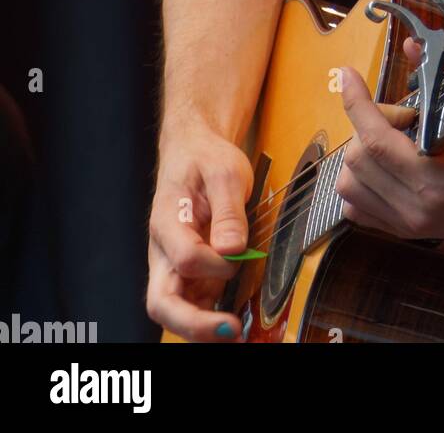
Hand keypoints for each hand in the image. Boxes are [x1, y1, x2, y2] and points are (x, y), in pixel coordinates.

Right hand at [146, 123, 252, 341]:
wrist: (194, 153)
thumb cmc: (206, 160)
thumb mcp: (225, 172)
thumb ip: (229, 210)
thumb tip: (232, 249)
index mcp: (167, 221)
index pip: (185, 258)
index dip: (216, 264)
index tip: (240, 252)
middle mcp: (163, 251)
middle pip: (162, 303)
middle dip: (194, 324)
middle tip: (231, 330)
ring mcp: (173, 266)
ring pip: (175, 311)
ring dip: (202, 327)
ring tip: (237, 332)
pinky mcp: (189, 273)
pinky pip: (194, 304)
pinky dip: (211, 318)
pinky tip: (234, 320)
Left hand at [335, 38, 443, 241]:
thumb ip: (440, 80)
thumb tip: (411, 45)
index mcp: (435, 180)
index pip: (376, 138)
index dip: (356, 101)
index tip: (347, 75)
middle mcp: (415, 209)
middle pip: (359, 158)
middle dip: (371, 125)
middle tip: (406, 115)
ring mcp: (409, 225)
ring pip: (350, 184)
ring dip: (363, 152)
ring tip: (396, 139)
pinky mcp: (407, 232)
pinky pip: (358, 207)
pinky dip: (362, 180)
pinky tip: (386, 163)